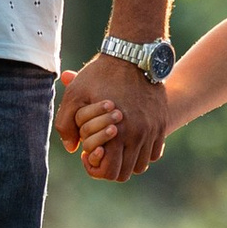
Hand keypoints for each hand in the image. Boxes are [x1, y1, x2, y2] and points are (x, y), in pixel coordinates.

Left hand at [59, 54, 165, 179]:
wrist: (133, 54)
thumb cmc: (101, 74)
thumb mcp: (75, 95)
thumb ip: (66, 124)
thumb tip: (73, 149)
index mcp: (117, 133)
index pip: (109, 172)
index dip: (95, 168)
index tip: (88, 153)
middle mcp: (138, 135)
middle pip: (126, 173)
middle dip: (111, 167)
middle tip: (101, 151)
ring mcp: (153, 130)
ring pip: (141, 165)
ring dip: (127, 161)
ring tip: (115, 146)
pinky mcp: (161, 124)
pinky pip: (154, 153)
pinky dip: (142, 152)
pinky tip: (129, 139)